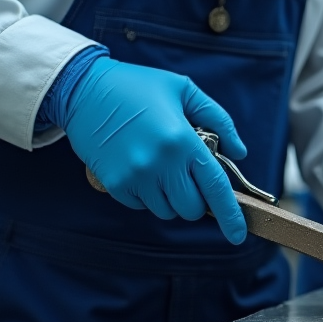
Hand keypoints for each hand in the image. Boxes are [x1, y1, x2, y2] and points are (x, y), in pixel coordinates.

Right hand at [60, 56, 248, 243]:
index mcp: (182, 140)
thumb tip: (239, 152)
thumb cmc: (137, 86)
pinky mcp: (114, 184)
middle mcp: (160, 163)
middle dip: (195, 198)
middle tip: (186, 174)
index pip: (215, 187)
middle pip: (192, 209)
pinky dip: (147, 195)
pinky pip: (142, 207)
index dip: (231, 215)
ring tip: (160, 166)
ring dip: (170, 197)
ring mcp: (135, 177)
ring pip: (167, 211)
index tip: (238, 235)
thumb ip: (219, 120)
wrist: (83, 88)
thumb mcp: (184, 90)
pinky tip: (140, 168)